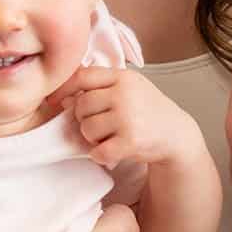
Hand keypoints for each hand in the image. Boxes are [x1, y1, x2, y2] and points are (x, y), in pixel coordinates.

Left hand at [51, 64, 206, 169]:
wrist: (176, 134)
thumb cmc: (148, 110)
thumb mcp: (129, 88)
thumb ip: (100, 88)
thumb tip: (63, 98)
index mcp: (123, 77)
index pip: (83, 76)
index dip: (64, 88)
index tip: (56, 101)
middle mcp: (125, 94)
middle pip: (81, 106)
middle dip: (85, 119)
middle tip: (101, 125)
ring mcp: (128, 118)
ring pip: (87, 129)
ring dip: (93, 139)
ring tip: (110, 137)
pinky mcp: (131, 141)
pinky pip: (97, 151)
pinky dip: (101, 155)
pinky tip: (113, 150)